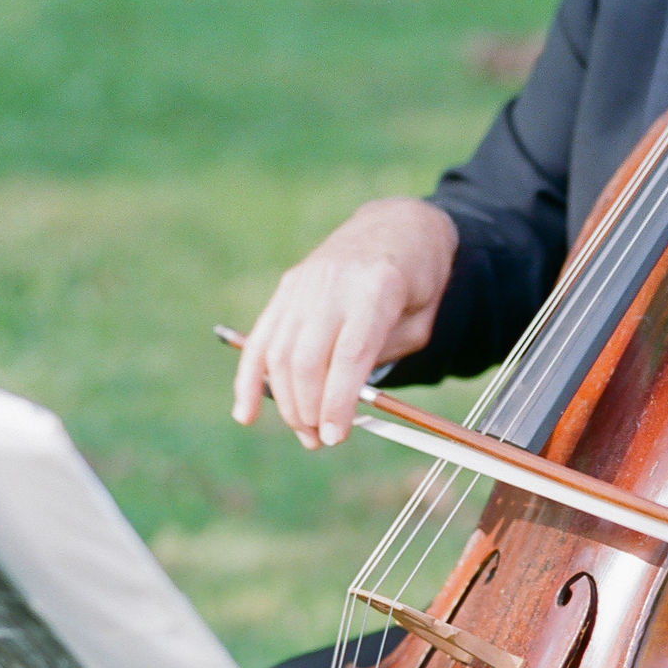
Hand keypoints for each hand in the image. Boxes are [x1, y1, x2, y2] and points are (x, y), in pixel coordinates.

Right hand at [233, 197, 457, 448]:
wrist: (397, 226)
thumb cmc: (418, 280)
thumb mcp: (422, 322)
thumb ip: (384, 357)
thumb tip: (343, 402)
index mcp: (376, 286)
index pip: (349, 353)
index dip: (338, 400)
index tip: (336, 436)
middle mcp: (333, 282)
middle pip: (307, 358)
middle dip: (310, 409)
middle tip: (321, 440)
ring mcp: (304, 283)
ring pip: (279, 353)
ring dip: (287, 402)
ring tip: (305, 433)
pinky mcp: (287, 288)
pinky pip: (260, 338)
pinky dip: (249, 378)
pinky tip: (245, 412)